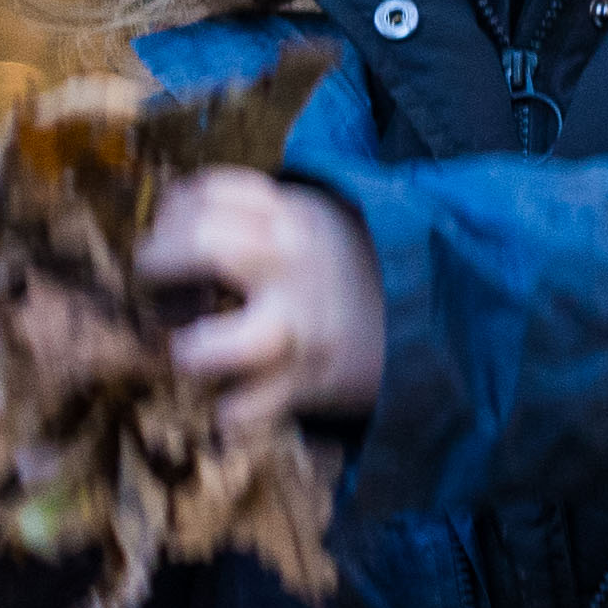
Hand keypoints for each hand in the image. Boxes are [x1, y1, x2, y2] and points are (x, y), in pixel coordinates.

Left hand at [137, 169, 385, 432]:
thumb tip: (177, 218)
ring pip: (216, 346)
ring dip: (192, 352)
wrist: (449, 323)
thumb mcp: (324, 223)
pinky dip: (233, 413)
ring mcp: (300, 327)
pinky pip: (248, 409)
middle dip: (158, 263)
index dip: (173, 214)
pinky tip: (233, 404)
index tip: (173, 234)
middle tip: (159, 282)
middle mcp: (293, 265)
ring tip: (192, 352)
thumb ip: (262, 217)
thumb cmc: (362, 274)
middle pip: (199, 244)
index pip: (205, 194)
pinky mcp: (308, 382)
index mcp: (295, 217)